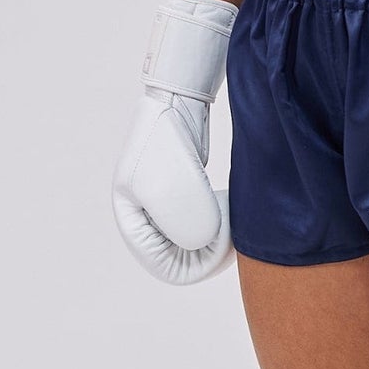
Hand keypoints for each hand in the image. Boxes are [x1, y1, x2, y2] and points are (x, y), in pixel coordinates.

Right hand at [112, 0, 238, 284]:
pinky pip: (203, 221)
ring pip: (196, 240)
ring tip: (235, 217)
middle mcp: (144, 217)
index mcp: (132, 221)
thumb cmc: (167, 144)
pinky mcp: (183, 191)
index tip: (224, 242)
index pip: (166, 266)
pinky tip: (232, 207)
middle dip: (210, 251)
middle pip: (182, 257)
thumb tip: (205, 245)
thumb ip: (188, 229)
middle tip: (236, 233)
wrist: (177, 101)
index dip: (199, 264)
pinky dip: (220, 221)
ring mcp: (164, 204)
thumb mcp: (173, 191)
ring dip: (217, 237)